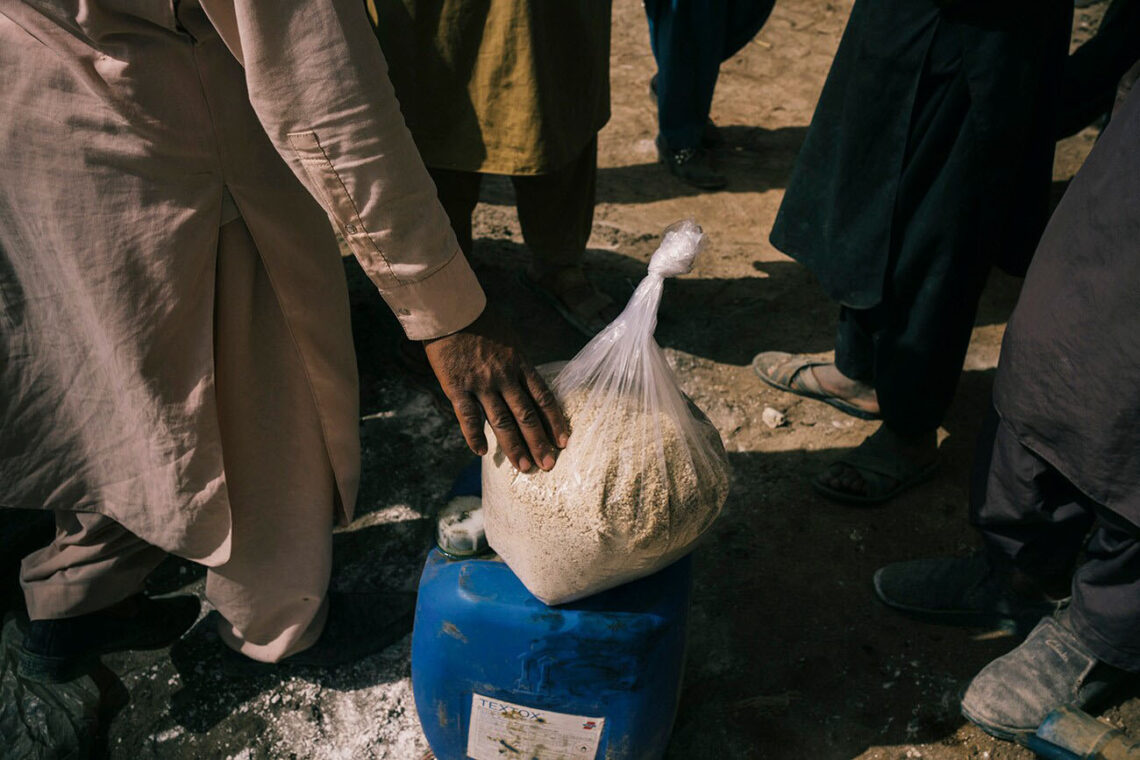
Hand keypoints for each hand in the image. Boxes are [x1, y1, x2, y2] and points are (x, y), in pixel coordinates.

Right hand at [423, 310, 568, 471]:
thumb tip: (526, 382)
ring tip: (523, 467)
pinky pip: (467, 416)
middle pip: (526, 415)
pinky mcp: (457, 386)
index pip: (543, 397)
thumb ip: (517, 362)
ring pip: (501, 421)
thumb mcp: (509, 337)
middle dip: (539, 442)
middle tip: (548, 465)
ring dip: (513, 446)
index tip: (563, 441)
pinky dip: (474, 435)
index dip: (554, 421)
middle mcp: (504, 376)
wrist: (451, 309)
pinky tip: (481, 452)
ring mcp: (481, 383)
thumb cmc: (481, 320)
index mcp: (520, 363)